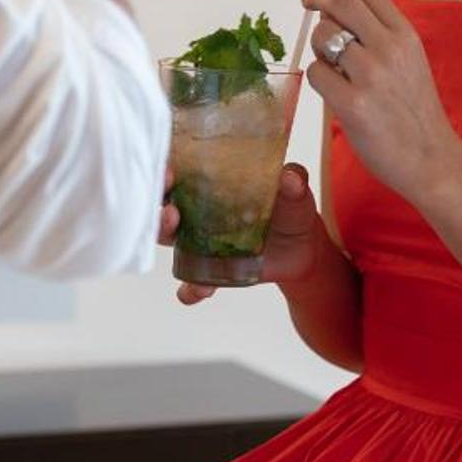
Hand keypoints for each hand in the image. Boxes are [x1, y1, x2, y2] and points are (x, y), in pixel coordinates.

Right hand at [158, 164, 328, 305]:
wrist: (304, 249)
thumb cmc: (292, 210)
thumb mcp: (295, 192)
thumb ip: (294, 181)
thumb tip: (290, 177)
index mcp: (213, 185)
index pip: (181, 171)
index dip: (166, 169)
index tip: (167, 170)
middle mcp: (199, 211)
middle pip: (163, 203)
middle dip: (157, 203)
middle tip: (170, 207)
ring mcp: (202, 242)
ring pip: (169, 240)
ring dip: (164, 235)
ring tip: (176, 234)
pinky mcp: (213, 272)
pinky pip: (192, 283)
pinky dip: (190, 290)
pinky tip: (195, 292)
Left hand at [301, 0, 461, 203]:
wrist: (431, 158)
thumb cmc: (414, 111)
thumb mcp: (409, 61)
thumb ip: (381, 35)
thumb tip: (336, 9)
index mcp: (406, 36)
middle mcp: (389, 49)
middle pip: (341, 3)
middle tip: (306, 2)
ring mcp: (370, 76)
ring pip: (323, 37)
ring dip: (318, 45)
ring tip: (331, 64)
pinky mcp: (352, 104)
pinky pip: (316, 73)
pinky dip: (318, 77)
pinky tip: (333, 90)